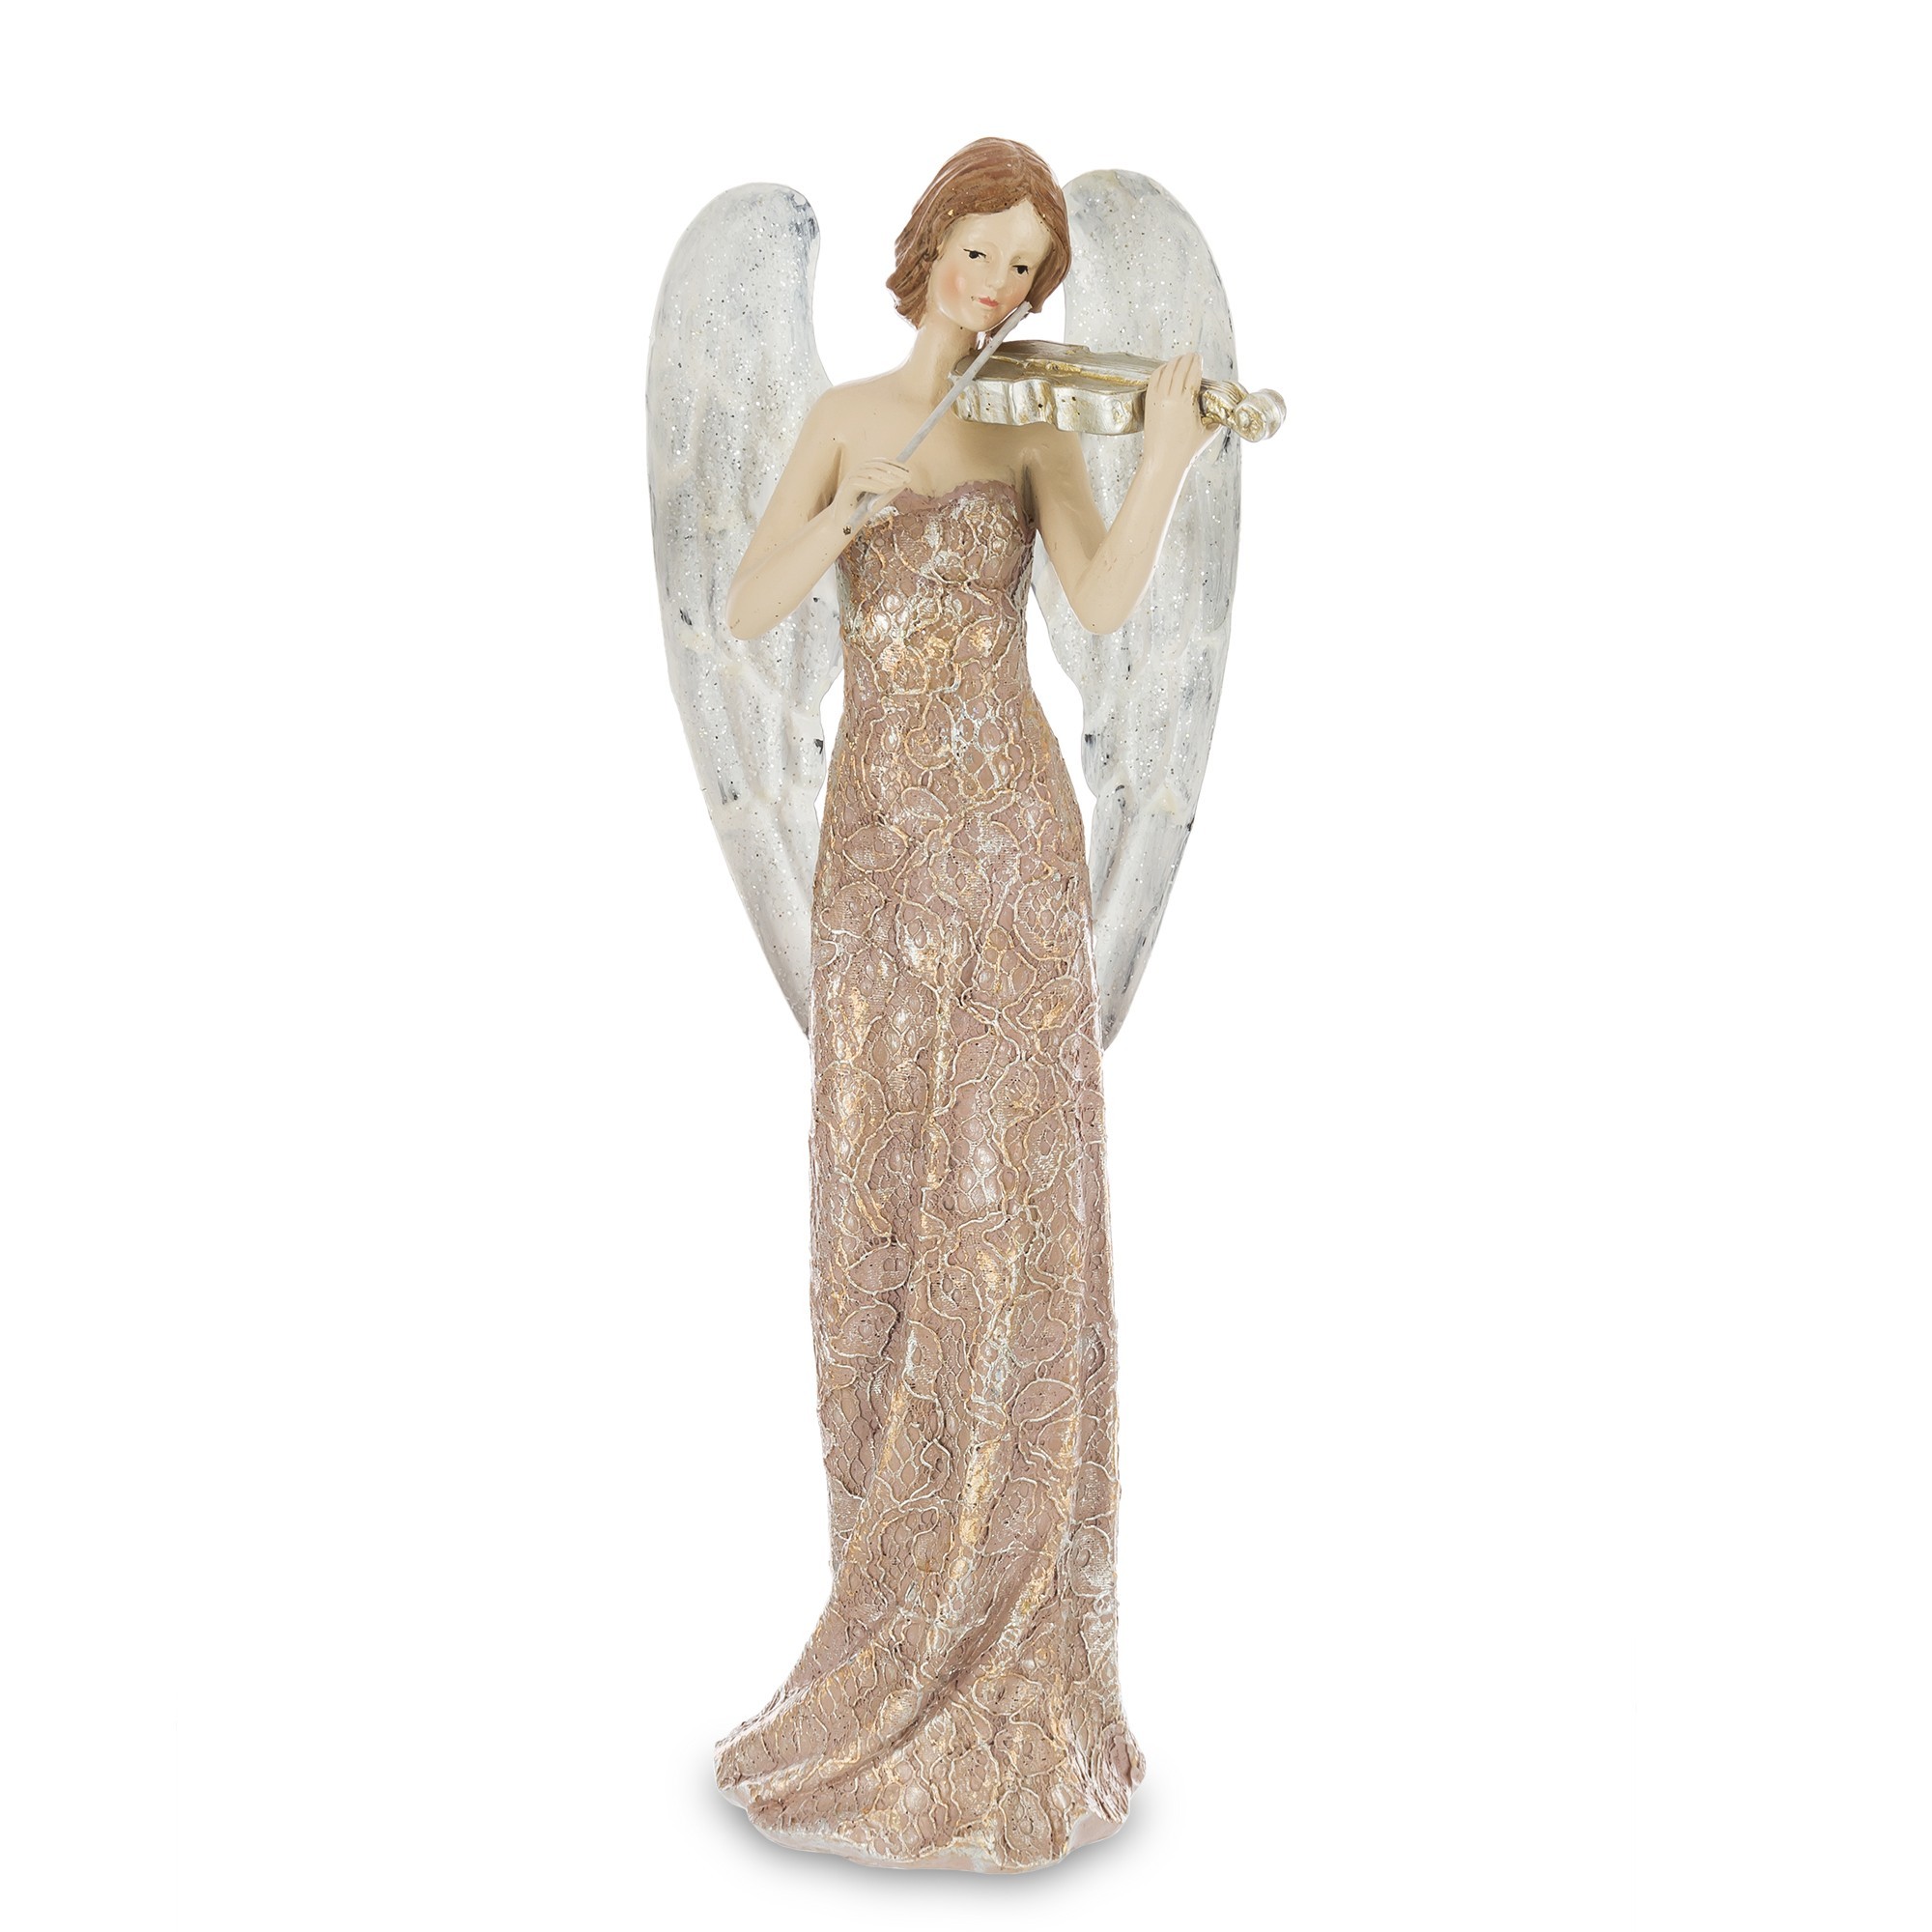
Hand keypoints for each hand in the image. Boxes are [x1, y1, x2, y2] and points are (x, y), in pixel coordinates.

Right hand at [837, 458, 911, 516]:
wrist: (843, 526)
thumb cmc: (860, 512)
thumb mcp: (880, 500)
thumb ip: (890, 490)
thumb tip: (905, 481)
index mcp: (864, 471)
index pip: (881, 463)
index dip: (896, 465)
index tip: (910, 471)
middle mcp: (856, 472)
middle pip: (876, 466)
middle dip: (894, 471)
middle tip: (908, 478)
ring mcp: (849, 480)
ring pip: (868, 472)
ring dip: (886, 477)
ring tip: (899, 484)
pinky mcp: (845, 490)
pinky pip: (859, 483)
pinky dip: (873, 485)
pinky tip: (885, 489)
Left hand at [1141, 351, 1217, 475]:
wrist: (1163, 460)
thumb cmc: (1186, 449)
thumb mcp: (1208, 431)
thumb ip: (1216, 415)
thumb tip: (1223, 406)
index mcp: (1185, 401)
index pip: (1192, 373)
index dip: (1196, 363)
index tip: (1199, 358)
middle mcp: (1170, 397)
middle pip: (1178, 368)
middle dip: (1186, 359)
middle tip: (1192, 356)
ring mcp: (1157, 398)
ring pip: (1165, 371)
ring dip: (1174, 362)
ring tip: (1180, 360)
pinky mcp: (1149, 402)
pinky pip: (1154, 379)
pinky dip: (1161, 370)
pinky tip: (1166, 368)